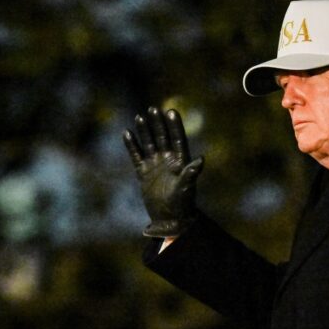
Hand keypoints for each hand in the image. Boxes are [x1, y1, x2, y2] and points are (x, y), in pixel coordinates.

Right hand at [122, 106, 203, 237]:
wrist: (169, 219)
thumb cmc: (182, 204)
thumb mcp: (186, 188)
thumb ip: (191, 173)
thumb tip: (201, 159)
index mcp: (180, 161)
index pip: (177, 138)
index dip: (174, 125)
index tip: (170, 111)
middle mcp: (168, 159)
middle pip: (162, 137)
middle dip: (158, 123)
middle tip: (153, 109)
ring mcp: (155, 165)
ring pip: (148, 143)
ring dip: (144, 131)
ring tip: (139, 117)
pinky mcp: (144, 172)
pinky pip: (136, 155)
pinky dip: (132, 145)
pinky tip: (127, 133)